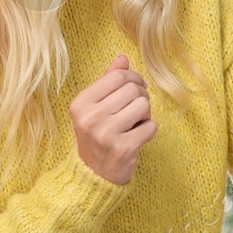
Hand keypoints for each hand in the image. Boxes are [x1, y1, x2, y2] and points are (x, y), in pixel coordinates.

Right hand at [71, 53, 155, 184]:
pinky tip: (137, 138)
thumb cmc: (98, 135)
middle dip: (141, 97)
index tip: (136, 88)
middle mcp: (91, 117)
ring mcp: (106, 134)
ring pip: (144, 106)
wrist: (95, 175)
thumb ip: (107, 81)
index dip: (133, 78)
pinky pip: (151, 126)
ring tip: (135, 124)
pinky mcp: (123, 148)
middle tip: (136, 109)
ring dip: (146, 114)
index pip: (118, 76)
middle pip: (133, 89)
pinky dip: (149, 131)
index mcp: (81, 103)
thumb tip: (122, 58)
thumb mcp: (95, 107)